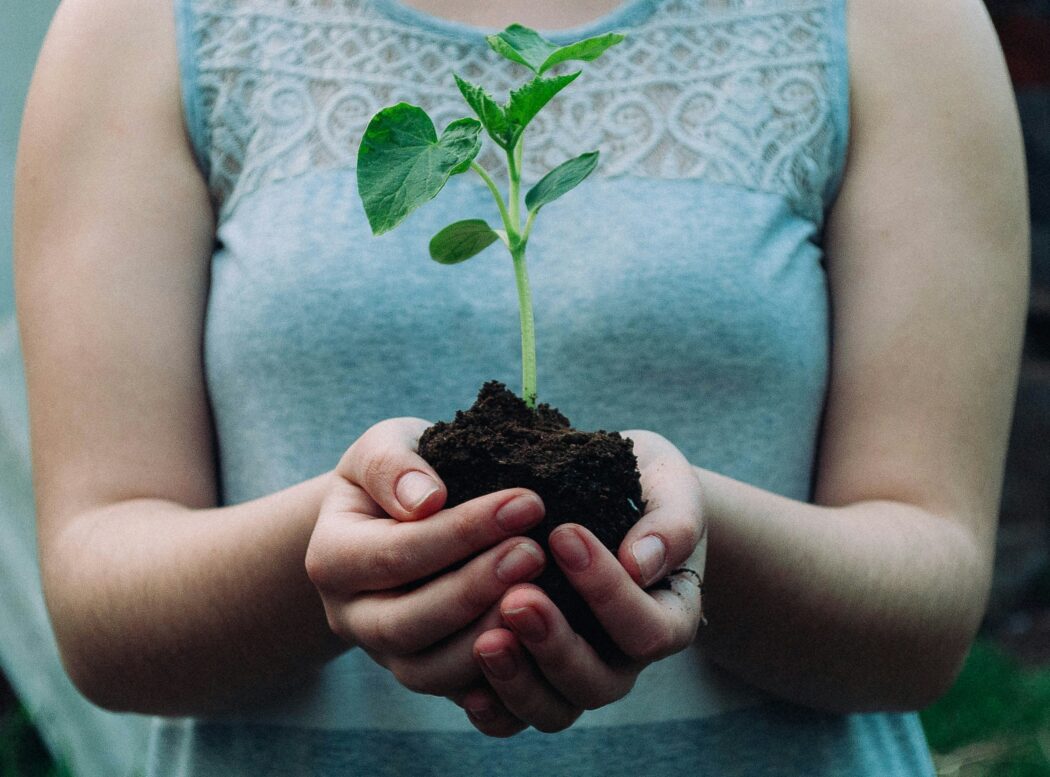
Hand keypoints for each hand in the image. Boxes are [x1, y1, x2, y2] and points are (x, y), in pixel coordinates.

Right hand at [305, 418, 548, 698]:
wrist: (395, 518)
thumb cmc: (398, 475)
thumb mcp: (385, 447)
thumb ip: (393, 465)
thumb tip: (426, 499)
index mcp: (333, 558)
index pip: (396, 553)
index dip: (462, 532)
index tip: (527, 502)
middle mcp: (351, 616)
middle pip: (407, 623)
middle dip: (475, 589)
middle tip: (535, 552)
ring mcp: (386, 655)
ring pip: (430, 672)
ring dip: (489, 636)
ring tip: (543, 595)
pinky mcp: (426, 676)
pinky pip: (459, 696)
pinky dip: (499, 679)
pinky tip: (540, 641)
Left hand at [460, 430, 705, 735]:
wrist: (611, 495)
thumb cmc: (646, 485)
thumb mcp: (670, 487)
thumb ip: (670, 523)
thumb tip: (640, 562)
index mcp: (669, 617)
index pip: (647, 629)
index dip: (607, 591)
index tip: (564, 534)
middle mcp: (624, 659)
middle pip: (597, 683)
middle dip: (555, 644)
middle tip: (516, 597)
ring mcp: (576, 675)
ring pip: (554, 711)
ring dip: (518, 680)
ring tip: (485, 640)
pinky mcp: (533, 679)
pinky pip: (513, 719)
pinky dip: (492, 708)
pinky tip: (466, 685)